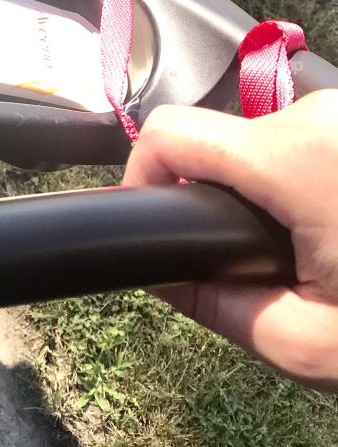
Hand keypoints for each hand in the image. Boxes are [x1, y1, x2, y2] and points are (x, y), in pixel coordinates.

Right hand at [122, 90, 337, 390]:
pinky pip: (308, 136)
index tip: (148, 219)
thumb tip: (161, 277)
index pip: (171, 132)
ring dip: (269, 190)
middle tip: (258, 266)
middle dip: (218, 198)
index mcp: (294, 158)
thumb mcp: (316, 344)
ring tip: (319, 254)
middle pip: (220, 139)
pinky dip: (305, 178)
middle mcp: (319, 113)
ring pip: (266, 138)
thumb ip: (221, 308)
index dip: (140, 175)